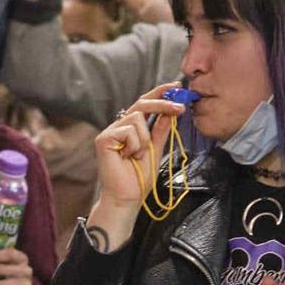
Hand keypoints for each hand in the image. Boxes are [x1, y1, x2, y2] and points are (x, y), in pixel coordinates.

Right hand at [92, 84, 185, 207]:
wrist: (127, 197)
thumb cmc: (139, 178)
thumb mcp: (156, 149)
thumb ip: (160, 130)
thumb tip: (171, 111)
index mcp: (130, 128)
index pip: (144, 104)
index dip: (160, 93)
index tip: (176, 86)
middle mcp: (118, 127)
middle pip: (141, 104)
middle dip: (162, 103)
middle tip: (180, 108)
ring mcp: (110, 132)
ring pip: (136, 118)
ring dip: (145, 139)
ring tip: (138, 155)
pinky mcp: (104, 139)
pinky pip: (128, 130)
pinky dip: (134, 145)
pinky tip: (128, 157)